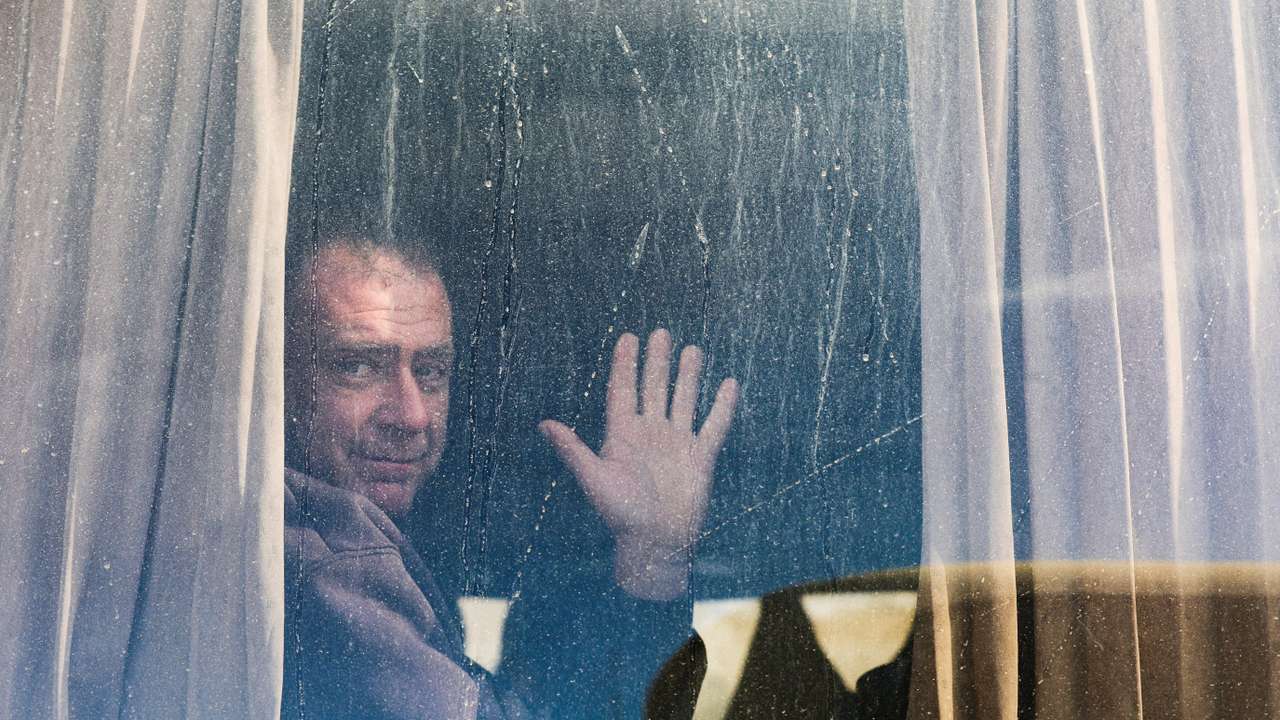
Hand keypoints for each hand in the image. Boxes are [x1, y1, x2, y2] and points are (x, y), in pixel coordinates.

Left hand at [539, 329, 738, 599]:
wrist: (656, 545)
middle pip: (653, 389)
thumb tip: (543, 424)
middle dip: (656, 361)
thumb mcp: (594, 479)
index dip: (625, 364)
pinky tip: (728, 384)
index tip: (628, 337)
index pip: (623, 391)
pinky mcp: (700, 457)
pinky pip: (714, 426)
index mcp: (623, 435)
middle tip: (661, 333)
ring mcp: (676, 444)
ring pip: (683, 401)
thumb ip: (572, 450)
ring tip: (692, 349)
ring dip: (687, 376)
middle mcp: (650, 434)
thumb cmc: (621, 516)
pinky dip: (722, 406)